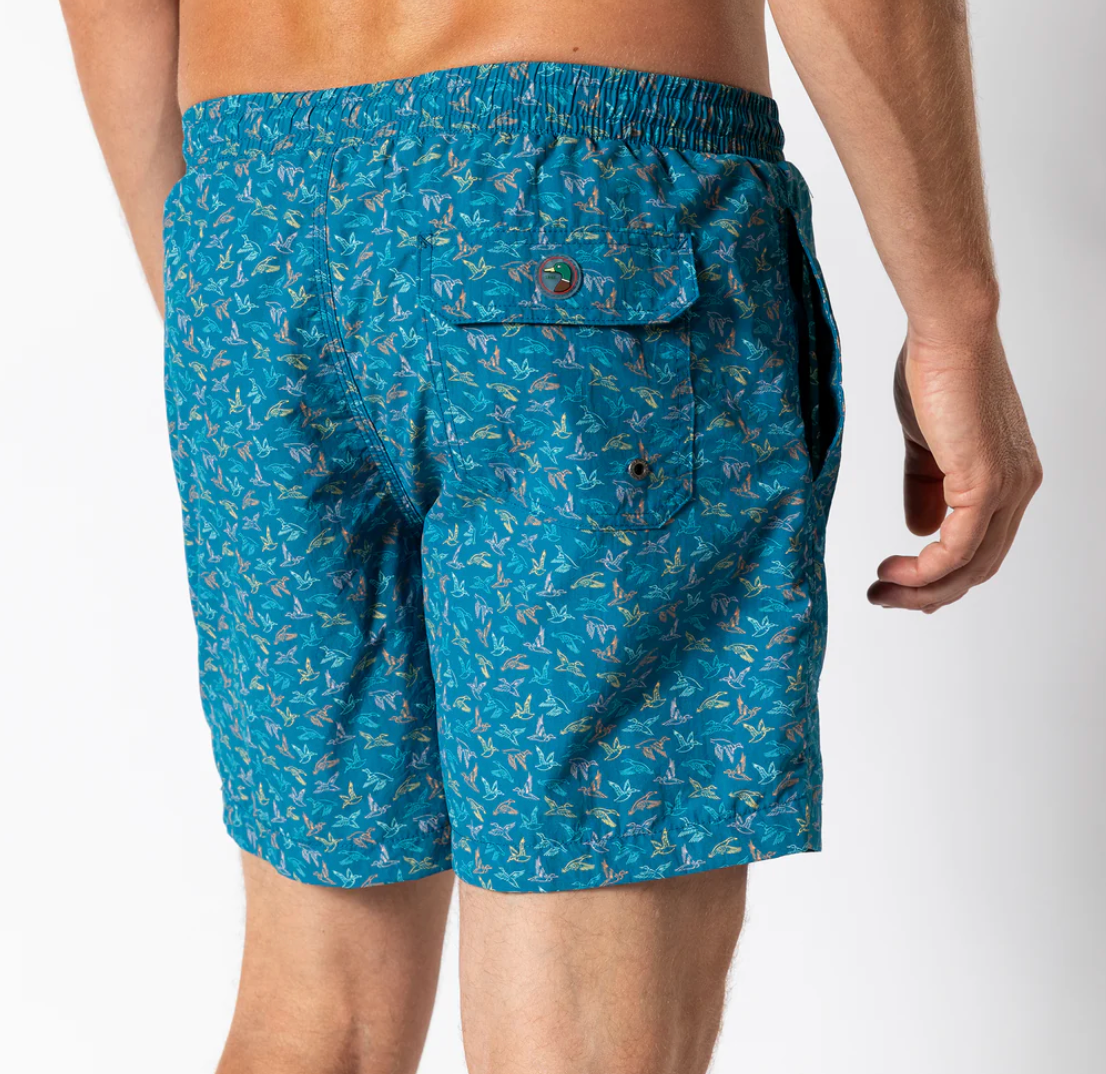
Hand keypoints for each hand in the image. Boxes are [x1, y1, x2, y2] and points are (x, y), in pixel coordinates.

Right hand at [867, 321, 1042, 611]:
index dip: (940, 574)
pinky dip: (925, 569)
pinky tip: (894, 571)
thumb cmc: (936, 373)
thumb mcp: (926, 444)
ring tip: (880, 591)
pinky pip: (958, 548)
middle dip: (928, 592)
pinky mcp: (986, 483)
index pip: (981, 545)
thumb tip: (918, 529)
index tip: (897, 582)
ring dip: (922, 589)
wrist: (948, 335)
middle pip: (979, 567)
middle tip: (882, 597)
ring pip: (970, 566)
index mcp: (1008, 476)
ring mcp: (1007, 487)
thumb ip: (925, 488)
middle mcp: (1018, 487)